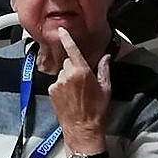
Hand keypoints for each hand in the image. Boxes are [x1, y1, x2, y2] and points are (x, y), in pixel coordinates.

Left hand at [47, 28, 110, 155]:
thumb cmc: (96, 110)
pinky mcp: (51, 91)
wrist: (82, 128)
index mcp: (82, 71)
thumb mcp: (106, 89)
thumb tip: (106, 57)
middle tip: (83, 82)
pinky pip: (57, 83)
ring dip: (68, 78)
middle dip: (74, 68)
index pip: (72, 50)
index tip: (61, 29)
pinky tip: (69, 97)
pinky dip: (61, 87)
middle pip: (68, 62)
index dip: (66, 38)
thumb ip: (104, 70)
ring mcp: (57, 83)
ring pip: (62, 73)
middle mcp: (67, 75)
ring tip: (76, 93)